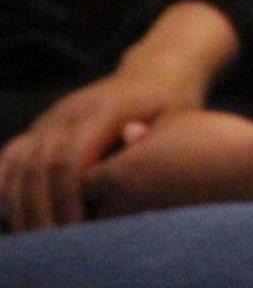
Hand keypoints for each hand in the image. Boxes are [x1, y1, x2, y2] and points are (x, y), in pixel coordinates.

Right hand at [0, 64, 207, 229]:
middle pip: (40, 166)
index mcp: (105, 109)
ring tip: (36, 234)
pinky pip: (13, 154)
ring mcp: (52, 116)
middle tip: (54, 242)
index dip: (67, 199)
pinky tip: (11, 210)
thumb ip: (149, 139)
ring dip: (22, 202)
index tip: (76, 229)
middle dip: (43, 208)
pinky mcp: (42, 125)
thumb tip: (124, 156)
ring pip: (21, 162)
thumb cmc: (170, 105)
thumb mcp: (174, 118)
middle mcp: (71, 110)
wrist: (154, 72)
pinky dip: (7, 183)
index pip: (70, 159)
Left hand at [82, 109, 252, 218]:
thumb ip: (144, 131)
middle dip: (106, 196)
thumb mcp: (177, 122)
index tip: (114, 156)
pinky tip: (176, 197)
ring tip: (157, 186)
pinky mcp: (170, 236)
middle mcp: (123, 206)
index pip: (85, 180)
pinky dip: (154, 217)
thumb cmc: (217, 139)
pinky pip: (148, 229)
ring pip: (122, 222)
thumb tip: (127, 135)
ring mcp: (146, 224)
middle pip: (97, 208)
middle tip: (131, 176)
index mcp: (118, 174)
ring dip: (129, 209)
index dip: (98, 167)